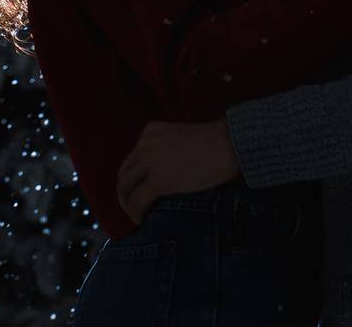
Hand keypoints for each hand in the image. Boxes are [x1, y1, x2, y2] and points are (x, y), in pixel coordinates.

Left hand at [116, 118, 239, 224]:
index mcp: (150, 132)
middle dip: (126, 193)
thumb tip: (165, 173)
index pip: (132, 159)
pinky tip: (142, 220)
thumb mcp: (182, 138)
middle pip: (124, 175)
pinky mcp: (157, 180)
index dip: (133, 178)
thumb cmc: (216, 143)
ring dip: (128, 205)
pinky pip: (137, 201)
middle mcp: (144, 145)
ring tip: (136, 216)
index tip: (138, 190)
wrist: (227, 144)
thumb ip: (167, 151)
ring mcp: (149, 162)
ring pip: (125, 189)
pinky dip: (136, 213)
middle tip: (133, 206)